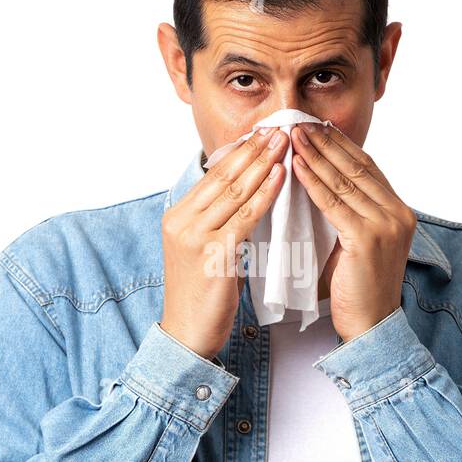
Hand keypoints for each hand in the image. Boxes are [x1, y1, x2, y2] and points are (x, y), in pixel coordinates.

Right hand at [160, 126, 287, 357]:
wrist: (187, 335)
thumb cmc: (202, 297)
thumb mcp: (205, 251)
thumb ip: (219, 223)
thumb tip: (247, 196)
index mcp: (177, 216)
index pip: (212, 175)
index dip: (239, 152)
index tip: (262, 133)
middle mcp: (181, 220)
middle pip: (222, 176)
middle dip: (252, 149)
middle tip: (278, 127)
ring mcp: (194, 236)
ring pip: (234, 191)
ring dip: (262, 163)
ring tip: (284, 142)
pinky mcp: (212, 254)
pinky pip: (244, 217)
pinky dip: (265, 193)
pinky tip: (282, 176)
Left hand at [290, 122, 415, 340]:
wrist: (371, 326)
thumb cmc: (358, 289)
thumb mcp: (357, 242)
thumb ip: (348, 214)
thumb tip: (321, 184)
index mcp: (399, 211)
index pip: (366, 167)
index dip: (340, 145)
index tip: (315, 127)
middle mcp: (398, 213)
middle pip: (356, 167)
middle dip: (326, 142)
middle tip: (299, 122)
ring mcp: (387, 224)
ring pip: (344, 181)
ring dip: (315, 155)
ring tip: (292, 136)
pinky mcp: (368, 238)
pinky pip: (334, 203)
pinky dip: (313, 182)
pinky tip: (296, 167)